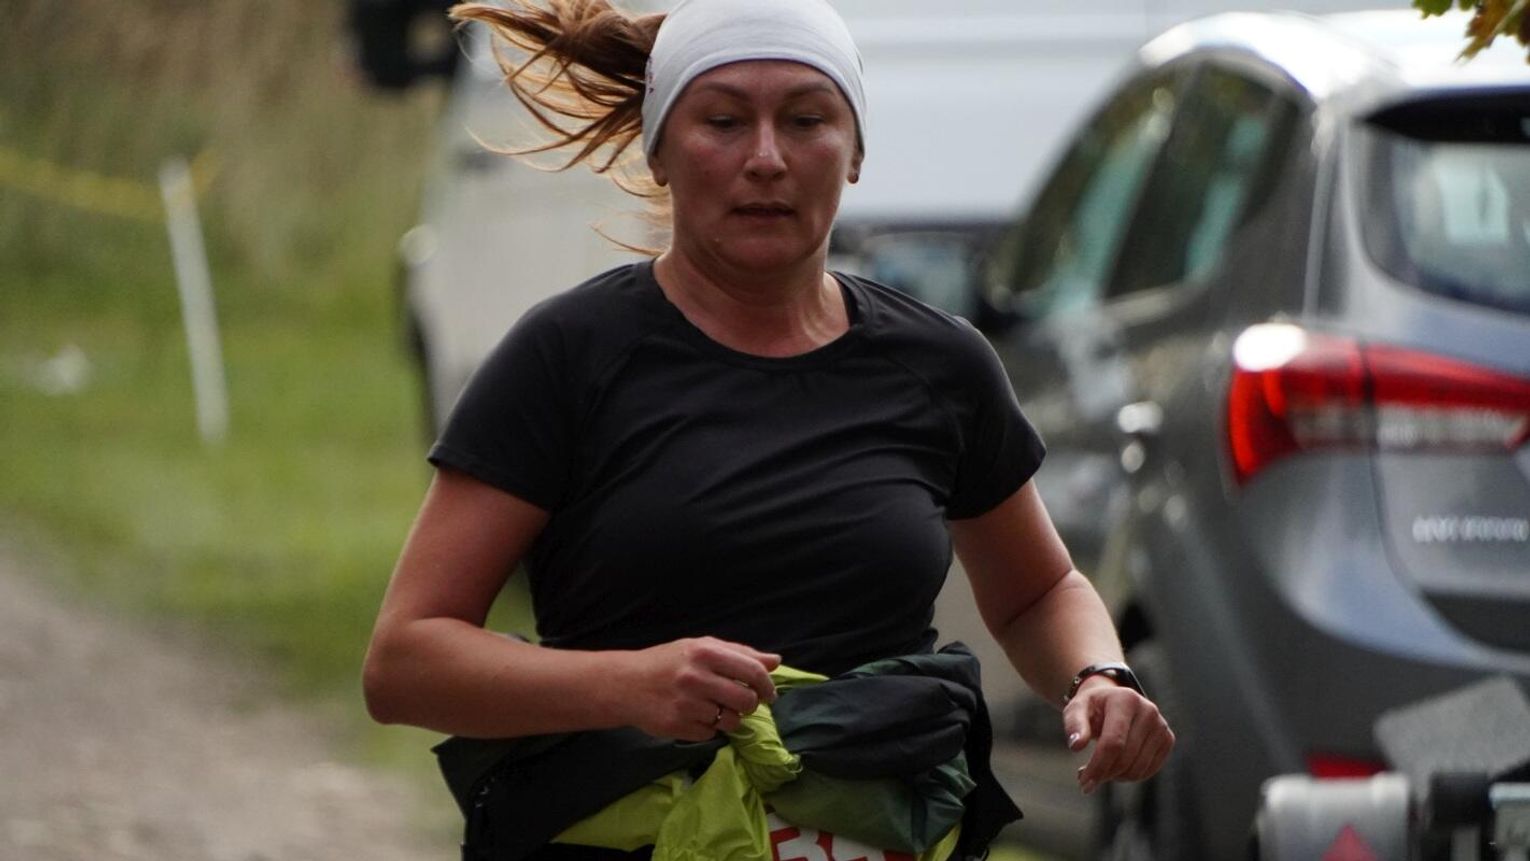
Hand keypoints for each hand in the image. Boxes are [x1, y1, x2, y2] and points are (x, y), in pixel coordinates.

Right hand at [620, 637, 780, 741]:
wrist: (625, 684)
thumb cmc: (668, 662)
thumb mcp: (701, 648)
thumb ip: (740, 653)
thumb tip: (775, 661)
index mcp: (705, 652)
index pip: (753, 671)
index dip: (767, 685)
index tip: (769, 694)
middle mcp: (696, 677)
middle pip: (746, 700)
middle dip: (750, 705)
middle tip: (742, 703)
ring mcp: (686, 704)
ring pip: (731, 721)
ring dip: (729, 718)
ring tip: (713, 708)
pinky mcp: (678, 726)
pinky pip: (711, 734)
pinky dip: (709, 728)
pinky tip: (694, 716)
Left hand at [1064, 675, 1174, 793]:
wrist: (1112, 700)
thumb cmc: (1092, 707)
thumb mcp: (1076, 709)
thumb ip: (1074, 724)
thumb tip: (1076, 746)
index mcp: (1125, 699)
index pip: (1113, 743)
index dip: (1098, 766)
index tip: (1084, 782)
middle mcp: (1148, 710)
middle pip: (1126, 758)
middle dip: (1103, 774)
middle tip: (1086, 780)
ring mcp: (1161, 725)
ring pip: (1137, 768)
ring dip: (1114, 777)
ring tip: (1099, 768)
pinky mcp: (1167, 739)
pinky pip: (1148, 770)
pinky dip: (1129, 776)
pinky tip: (1115, 767)